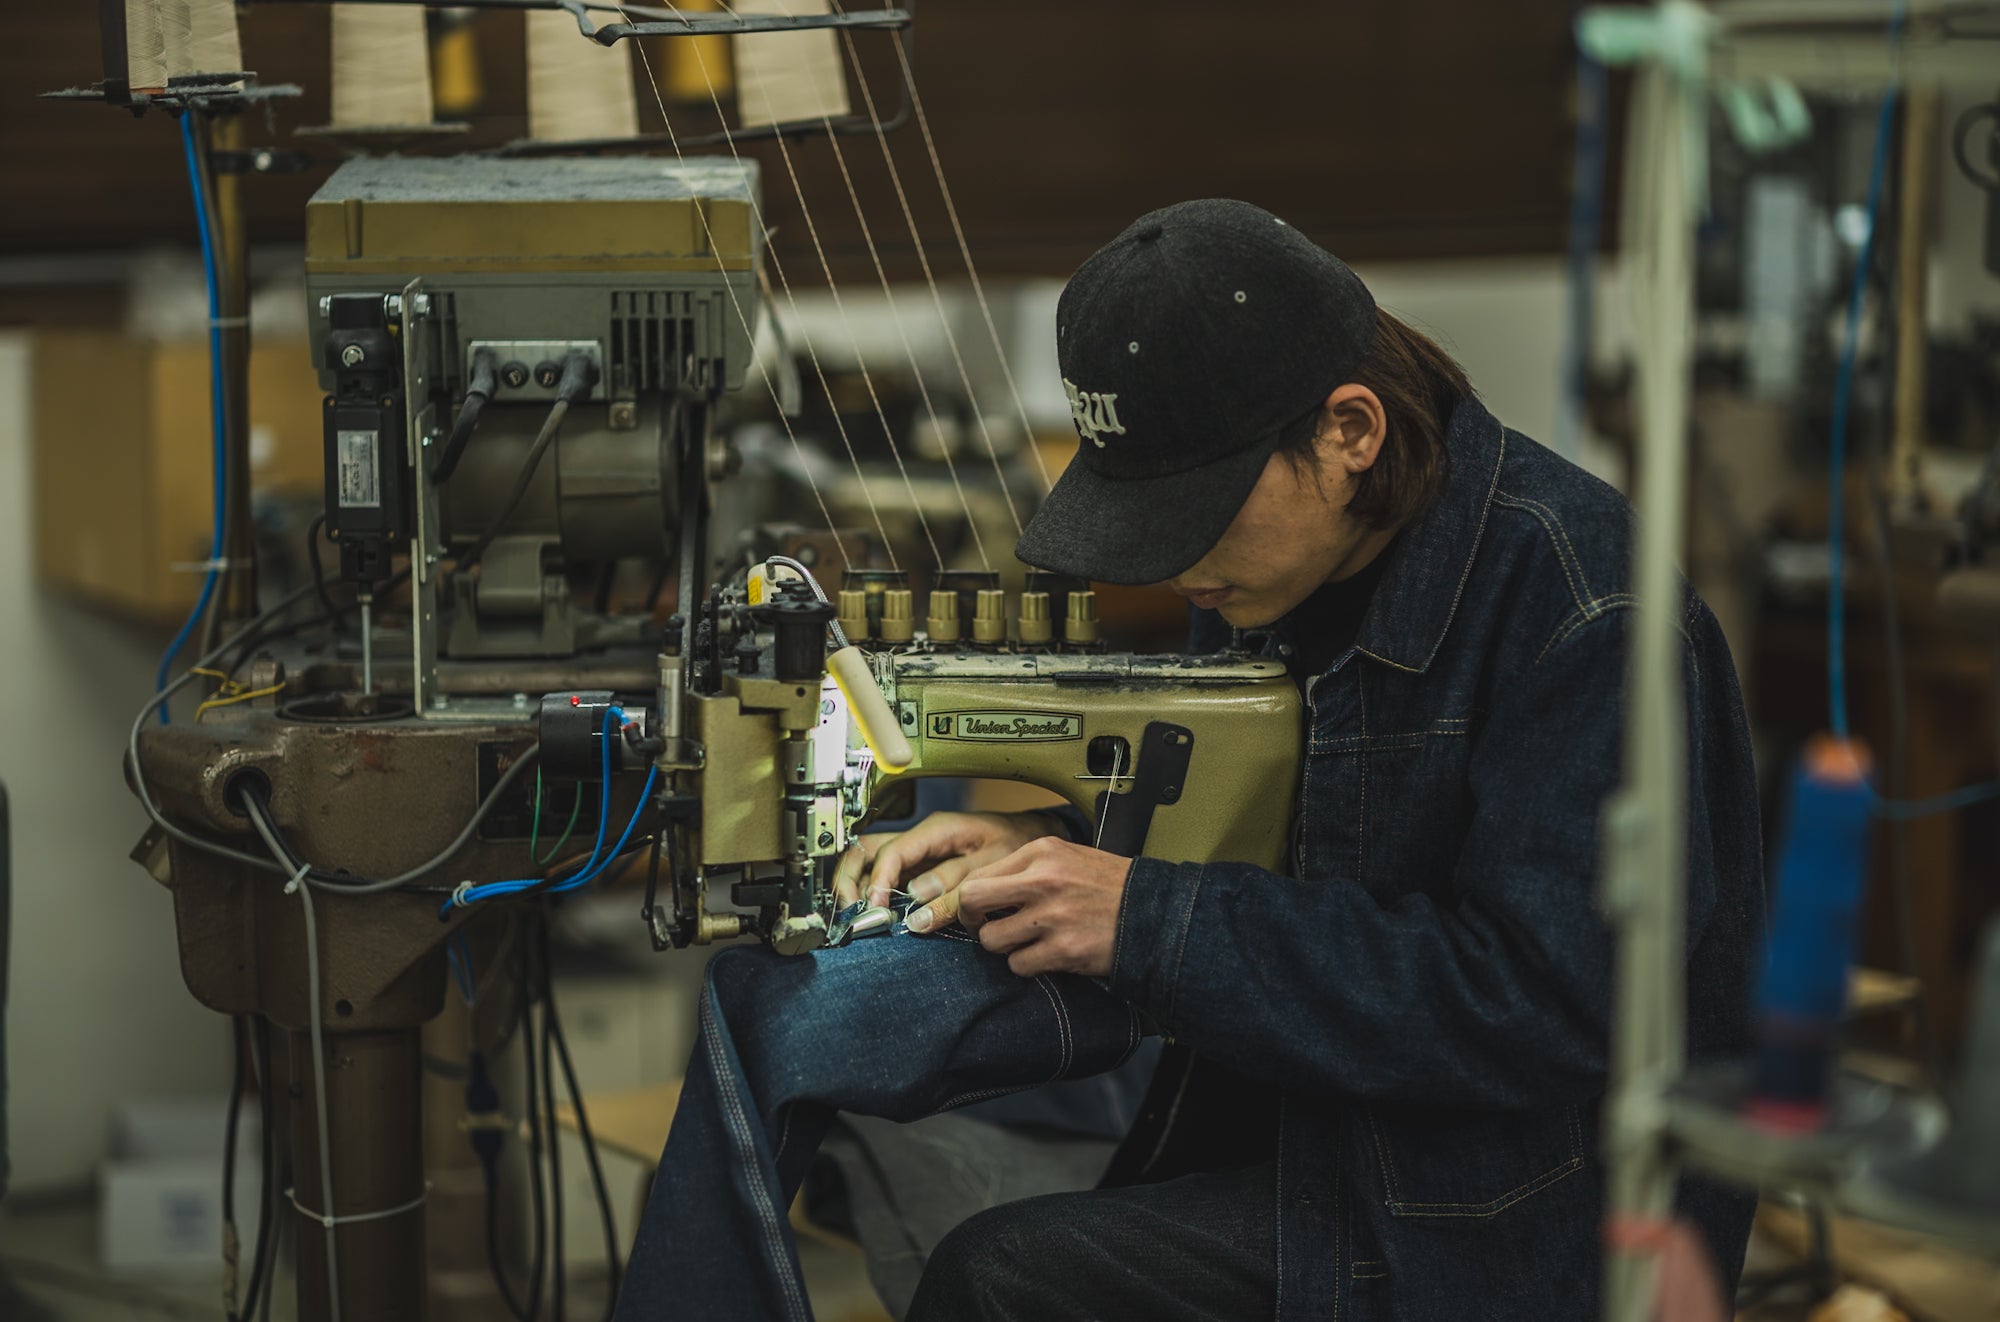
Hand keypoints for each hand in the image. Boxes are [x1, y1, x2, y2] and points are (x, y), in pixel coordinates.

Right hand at [830, 810, 1063, 908]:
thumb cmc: (1018, 844)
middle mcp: (920, 838)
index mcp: (937, 829)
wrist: (1034, 839)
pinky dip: (874, 893)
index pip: (892, 851)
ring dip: (857, 887)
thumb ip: (955, 882)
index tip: (876, 908)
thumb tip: (917, 900)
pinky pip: (886, 877)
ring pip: (869, 862)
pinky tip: (876, 914)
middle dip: (851, 879)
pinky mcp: (919, 868)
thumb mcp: (992, 864)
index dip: (878, 881)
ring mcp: (917, 852)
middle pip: (867, 850)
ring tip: (858, 916)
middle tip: (851, 911)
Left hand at [907, 836, 1131, 978]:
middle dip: (970, 920)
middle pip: (971, 901)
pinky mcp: (1062, 950)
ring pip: (991, 940)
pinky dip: (1027, 965)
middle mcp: (1041, 881)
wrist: (1153, 912)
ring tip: (1026, 942)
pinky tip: (1047, 955)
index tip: (980, 912)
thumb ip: (1026, 869)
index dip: (972, 899)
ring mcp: (1051, 917)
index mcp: (1041, 852)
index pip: (979, 874)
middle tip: (984, 928)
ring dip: (1003, 947)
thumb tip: (983, 893)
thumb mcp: (1067, 858)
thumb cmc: (1108, 886)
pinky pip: (1019, 965)